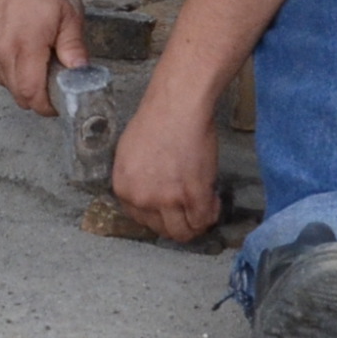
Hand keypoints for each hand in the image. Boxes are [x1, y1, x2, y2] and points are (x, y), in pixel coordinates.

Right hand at [0, 0, 85, 114]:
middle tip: (56, 87)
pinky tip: (26, 60)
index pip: (32, 92)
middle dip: (39, 100)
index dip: (47, 106)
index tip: (61, 104)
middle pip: (20, 96)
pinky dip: (14, 77)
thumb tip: (81, 74)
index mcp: (27, 44)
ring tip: (41, 68)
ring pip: (9, 88)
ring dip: (26, 88)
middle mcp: (3, 52)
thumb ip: (74, 47)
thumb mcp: (69, 15)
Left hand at [112, 89, 224, 242]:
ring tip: (203, 207)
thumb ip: (137, 179)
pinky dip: (211, 214)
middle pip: (162, 230)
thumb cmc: (157, 119)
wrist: (177, 105)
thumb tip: (150, 192)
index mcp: (123, 189)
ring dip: (195, 224)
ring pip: (183, 232)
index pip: (140, 220)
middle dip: (178, 222)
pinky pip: (203, 220)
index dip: (160, 215)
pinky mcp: (192, 195)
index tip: (172, 208)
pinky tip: (213, 200)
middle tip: (190, 209)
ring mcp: (166, 200)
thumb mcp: (130, 154)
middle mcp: (141, 199)